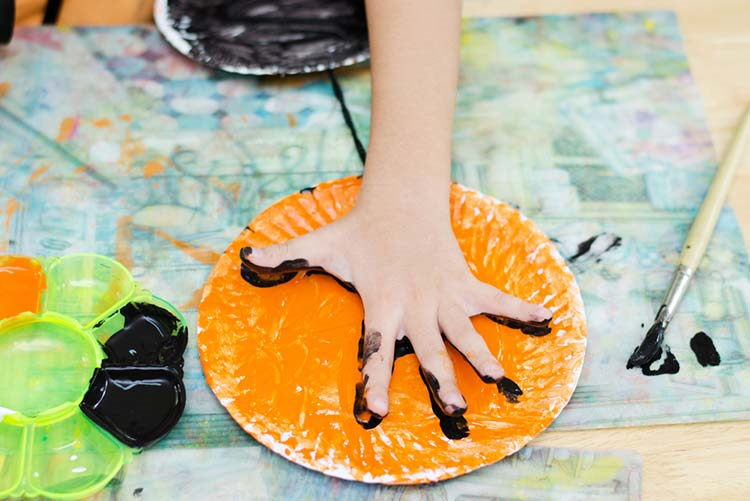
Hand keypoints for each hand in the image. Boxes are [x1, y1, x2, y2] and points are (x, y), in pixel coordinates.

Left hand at [239, 174, 551, 424]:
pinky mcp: (463, 282)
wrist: (399, 200)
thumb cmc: (359, 229)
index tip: (375, 411)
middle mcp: (416, 303)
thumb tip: (245, 258)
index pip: (376, 347)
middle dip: (440, 380)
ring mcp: (443, 293)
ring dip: (482, 354)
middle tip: (453, 410)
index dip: (374, 379)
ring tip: (498, 379)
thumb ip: (286, 255)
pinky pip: (494, 298)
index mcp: (382, 301)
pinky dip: (519, 308)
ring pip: (465, 330)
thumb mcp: (321, 243)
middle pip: (429, 347)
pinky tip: (545, 319)